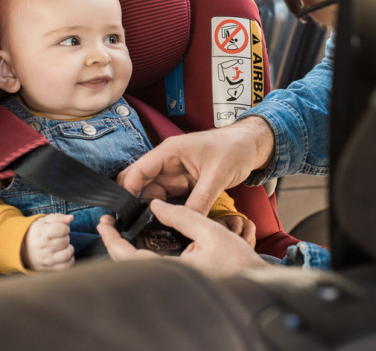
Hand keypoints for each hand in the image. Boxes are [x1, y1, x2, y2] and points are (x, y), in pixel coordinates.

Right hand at [21, 214, 74, 271]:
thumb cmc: (36, 232)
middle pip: (65, 240)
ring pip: (67, 253)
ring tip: (63, 246)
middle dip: (65, 237)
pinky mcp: (49, 268)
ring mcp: (46, 259)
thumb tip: (71, 218)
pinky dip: (69, 260)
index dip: (65, 227)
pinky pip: (67, 265)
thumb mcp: (44, 221)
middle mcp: (43, 247)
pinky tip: (64, 254)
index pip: (61, 229)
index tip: (61, 229)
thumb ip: (58, 218)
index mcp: (41, 233)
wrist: (21, 248)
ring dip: (69, 248)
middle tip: (59, 238)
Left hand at [97, 200, 267, 276]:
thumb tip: (156, 205)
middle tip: (109, 222)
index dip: (112, 239)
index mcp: (173, 270)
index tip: (105, 223)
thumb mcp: (210, 230)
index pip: (129, 257)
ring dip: (127, 247)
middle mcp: (169, 279)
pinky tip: (144, 238)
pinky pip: (152, 266)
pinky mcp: (178, 279)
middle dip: (115, 242)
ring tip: (123, 227)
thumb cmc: (237, 260)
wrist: (255, 279)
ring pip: (139, 266)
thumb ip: (182, 215)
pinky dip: (142, 252)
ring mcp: (173, 281)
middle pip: (129, 264)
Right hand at [117, 117, 274, 214]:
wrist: (251, 146)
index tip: (124, 213)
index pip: (138, 171)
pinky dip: (167, 211)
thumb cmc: (234, 148)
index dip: (128, 191)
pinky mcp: (184, 184)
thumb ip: (200, 200)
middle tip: (135, 227)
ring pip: (153, 195)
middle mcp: (168, 163)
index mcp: (170, 152)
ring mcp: (175, 174)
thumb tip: (187, 222)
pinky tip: (166, 225)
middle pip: (140, 184)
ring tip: (150, 230)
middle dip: (136, 204)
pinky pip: (169, 200)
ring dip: (152, 211)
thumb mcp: (217, 175)